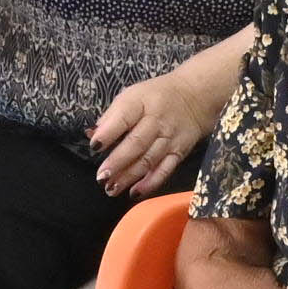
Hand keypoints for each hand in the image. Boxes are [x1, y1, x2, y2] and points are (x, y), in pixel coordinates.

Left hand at [87, 59, 229, 198]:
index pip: (124, 117)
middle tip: (102, 177)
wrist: (195, 97)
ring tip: (111, 188)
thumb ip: (112, 116)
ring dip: (129, 177)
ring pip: (148, 160)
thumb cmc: (156, 97)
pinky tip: (135, 192)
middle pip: (136, 143)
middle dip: (117, 162)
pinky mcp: (179, 152)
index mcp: (140, 102)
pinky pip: (165, 170)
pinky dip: (150, 183)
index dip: (108, 132)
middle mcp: (156, 120)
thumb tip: (92, 135)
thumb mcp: (132, 96)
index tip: (95, 146)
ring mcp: (169, 138)